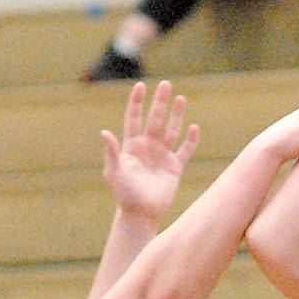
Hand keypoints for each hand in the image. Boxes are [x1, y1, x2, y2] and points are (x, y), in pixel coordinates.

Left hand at [101, 81, 199, 224]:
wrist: (140, 214)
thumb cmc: (124, 194)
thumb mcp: (115, 171)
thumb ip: (111, 152)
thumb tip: (105, 132)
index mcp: (131, 145)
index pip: (133, 118)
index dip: (136, 102)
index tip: (140, 86)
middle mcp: (147, 147)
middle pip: (154, 119)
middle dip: (160, 102)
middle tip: (166, 84)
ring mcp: (162, 156)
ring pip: (170, 130)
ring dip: (176, 115)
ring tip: (180, 98)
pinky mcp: (174, 168)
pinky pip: (185, 151)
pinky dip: (190, 140)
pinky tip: (194, 128)